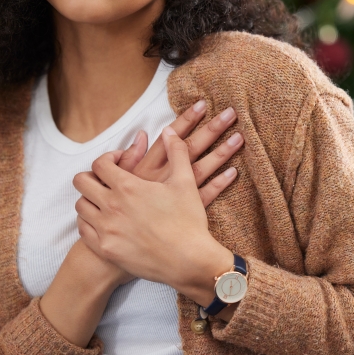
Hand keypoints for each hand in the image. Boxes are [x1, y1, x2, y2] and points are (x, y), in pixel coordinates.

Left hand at [73, 126, 233, 293]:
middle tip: (105, 181)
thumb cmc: (189, 221)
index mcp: (128, 187)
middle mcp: (111, 206)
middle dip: (92, 177)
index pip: (100, 164)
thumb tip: (169, 131)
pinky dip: (89, 223)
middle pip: (82, 182)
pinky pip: (83, 230)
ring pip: (81, 206)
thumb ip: (176, 152)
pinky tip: (103, 222)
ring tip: (105, 201)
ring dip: (90, 200)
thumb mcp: (185, 183)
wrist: (189, 261)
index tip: (118, 163)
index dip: (107, 159)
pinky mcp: (105, 249)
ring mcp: (105, 229)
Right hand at [100, 100, 242, 204]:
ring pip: (201, 169)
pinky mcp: (183, 214)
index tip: (202, 104)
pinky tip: (233, 172)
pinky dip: (219, 184)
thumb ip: (128, 159)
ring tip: (239, 137)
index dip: (185, 120)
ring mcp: (174, 196)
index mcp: (146, 168)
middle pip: (190, 148)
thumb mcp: (117, 182)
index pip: (169, 137)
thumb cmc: (115, 213)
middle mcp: (162, 178)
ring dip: (221, 152)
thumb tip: (142, 136)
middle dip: (210, 129)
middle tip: (231, 113)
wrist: (114, 250)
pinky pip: (205, 196)